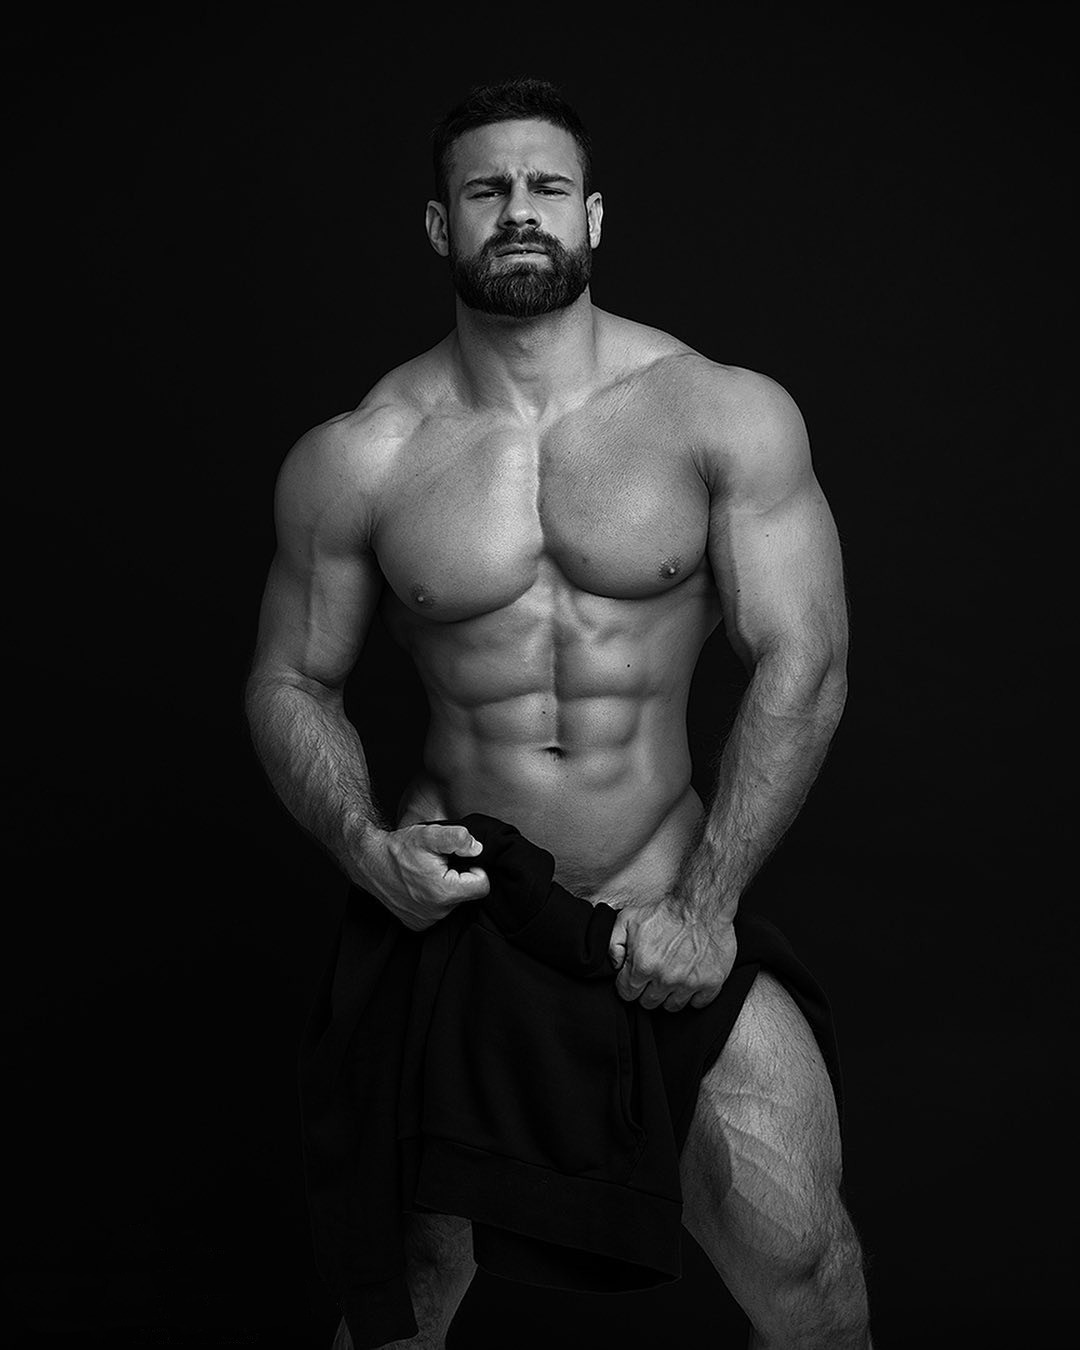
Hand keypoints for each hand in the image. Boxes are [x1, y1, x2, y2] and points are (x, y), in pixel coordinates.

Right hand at [358, 823, 489, 930]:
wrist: (370, 862)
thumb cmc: (398, 849)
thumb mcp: (429, 835)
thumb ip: (458, 838)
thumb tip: (477, 849)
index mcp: (443, 892)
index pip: (482, 886)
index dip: (476, 869)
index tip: (462, 860)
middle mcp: (436, 912)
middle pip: (467, 895)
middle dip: (459, 879)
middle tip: (441, 865)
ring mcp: (426, 921)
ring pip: (453, 904)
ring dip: (446, 889)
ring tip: (429, 874)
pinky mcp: (417, 924)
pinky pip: (438, 912)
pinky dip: (434, 899)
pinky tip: (421, 886)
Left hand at [608, 899, 736, 1011]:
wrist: (702, 905)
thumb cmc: (666, 912)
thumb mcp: (628, 918)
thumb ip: (612, 943)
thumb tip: (615, 966)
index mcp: (643, 965)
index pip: (627, 994)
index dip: (629, 985)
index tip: (635, 977)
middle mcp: (665, 979)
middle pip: (649, 1003)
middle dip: (648, 991)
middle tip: (655, 975)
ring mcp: (689, 983)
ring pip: (672, 1006)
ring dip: (670, 995)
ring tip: (672, 977)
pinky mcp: (711, 983)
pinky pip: (698, 1004)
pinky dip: (694, 996)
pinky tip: (690, 980)